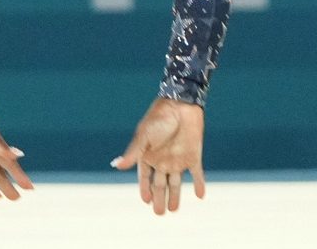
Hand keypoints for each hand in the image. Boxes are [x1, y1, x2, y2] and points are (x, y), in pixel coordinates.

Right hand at [111, 97, 205, 215]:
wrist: (180, 104)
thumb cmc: (158, 118)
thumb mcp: (144, 136)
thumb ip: (133, 153)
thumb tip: (116, 165)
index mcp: (149, 156)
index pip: (145, 178)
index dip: (145, 190)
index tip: (146, 201)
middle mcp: (163, 160)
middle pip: (160, 184)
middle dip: (159, 199)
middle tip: (159, 213)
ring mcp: (178, 159)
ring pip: (176, 183)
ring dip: (175, 196)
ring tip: (173, 209)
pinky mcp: (193, 156)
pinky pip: (197, 174)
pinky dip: (199, 184)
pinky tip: (200, 195)